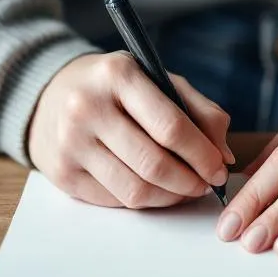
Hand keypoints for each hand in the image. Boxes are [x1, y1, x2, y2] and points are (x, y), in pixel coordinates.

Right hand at [28, 53, 232, 207]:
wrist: (52, 95)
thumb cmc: (116, 89)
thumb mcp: (158, 80)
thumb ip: (199, 111)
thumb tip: (225, 156)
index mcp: (118, 75)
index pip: (170, 126)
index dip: (203, 155)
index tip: (219, 169)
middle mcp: (87, 107)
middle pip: (154, 164)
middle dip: (190, 182)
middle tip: (204, 185)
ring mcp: (70, 143)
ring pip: (135, 191)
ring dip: (170, 198)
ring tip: (183, 190)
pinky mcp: (62, 173)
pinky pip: (115, 200)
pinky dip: (143, 200)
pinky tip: (152, 188)